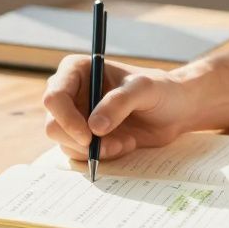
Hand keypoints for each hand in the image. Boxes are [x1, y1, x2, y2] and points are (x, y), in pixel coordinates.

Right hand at [41, 55, 195, 161]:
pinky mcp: (85, 137)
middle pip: (54, 125)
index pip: (55, 97)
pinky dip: (102, 156)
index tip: (89, 136)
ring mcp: (76, 117)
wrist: (174, 111)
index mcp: (77, 71)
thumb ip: (119, 103)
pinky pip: (80, 155)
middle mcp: (70, 93)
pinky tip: (124, 144)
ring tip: (125, 141)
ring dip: (96, 150)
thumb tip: (94, 127)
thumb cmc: (161, 90)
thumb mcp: (144, 89)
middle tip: (112, 144)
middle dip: (81, 141)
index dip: (66, 119)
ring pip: (65, 144)